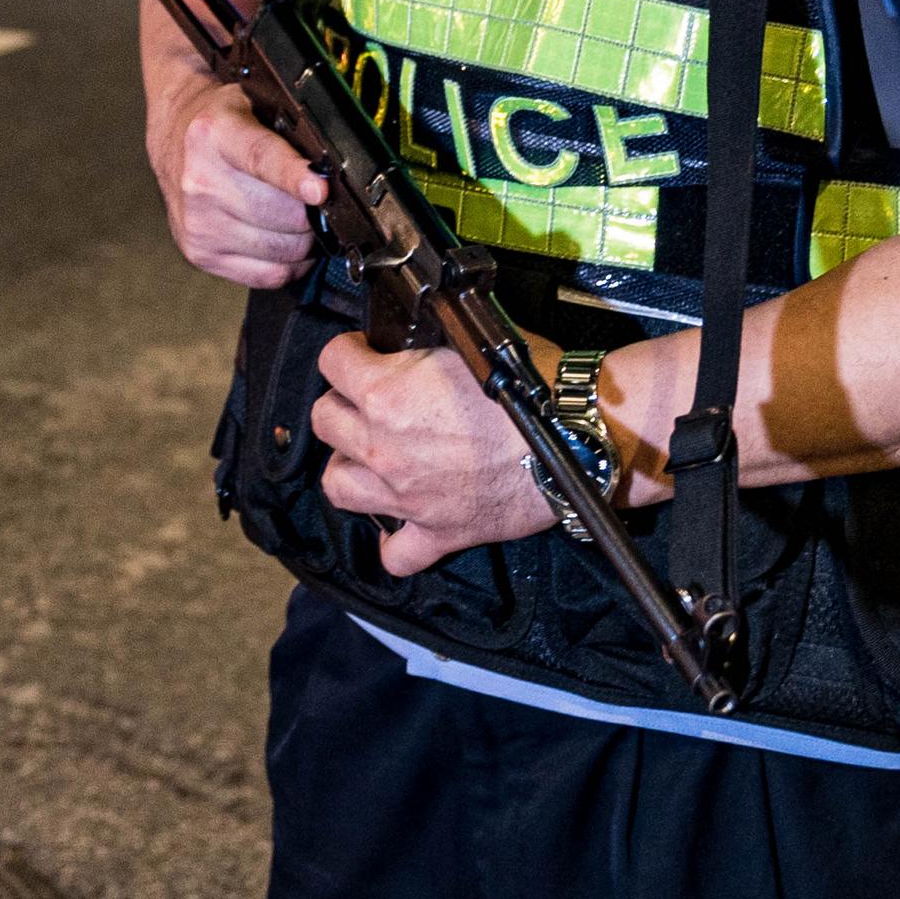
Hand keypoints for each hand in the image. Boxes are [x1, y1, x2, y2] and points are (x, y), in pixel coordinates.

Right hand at [149, 68, 322, 287]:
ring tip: (300, 218)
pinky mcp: (200, 253)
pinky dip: (290, 264)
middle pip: (284, 214)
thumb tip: (335, 169)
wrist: (174, 140)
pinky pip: (269, 275)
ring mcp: (198, 223)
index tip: (320, 190)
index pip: (261, 159)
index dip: (295, 177)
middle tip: (318, 200)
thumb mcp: (253, 103)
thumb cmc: (222, 124)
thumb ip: (290, 130)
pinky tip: (284, 240)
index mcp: (214, 134)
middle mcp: (199, 181)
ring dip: (304, 239)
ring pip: (283, 250)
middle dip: (314, 211)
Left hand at [313, 333, 560, 577]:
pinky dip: (395, 542)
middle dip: (343, 405)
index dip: (347, 352)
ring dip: (350, 467)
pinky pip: (396, 555)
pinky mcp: (437, 533)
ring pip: (338, 487)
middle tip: (370, 401)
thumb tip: (402, 345)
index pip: (331, 361)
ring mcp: (405, 497)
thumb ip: (419, 350)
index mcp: (385, 394)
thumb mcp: (465, 343)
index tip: (362, 353)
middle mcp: (382, 448)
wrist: (575, 438)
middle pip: (324, 422)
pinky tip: (404, 521)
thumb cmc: (532, 385)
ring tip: (373, 455)